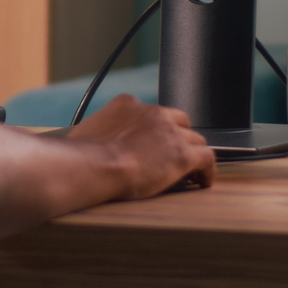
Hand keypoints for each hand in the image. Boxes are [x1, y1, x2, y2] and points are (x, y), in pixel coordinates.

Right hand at [59, 94, 215, 198]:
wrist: (95, 166)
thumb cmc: (83, 156)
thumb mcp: (84, 134)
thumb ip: (92, 134)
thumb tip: (80, 144)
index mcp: (128, 104)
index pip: (151, 113)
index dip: (155, 130)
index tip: (152, 144)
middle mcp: (152, 112)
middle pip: (178, 121)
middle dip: (178, 138)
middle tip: (173, 156)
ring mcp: (170, 132)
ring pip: (194, 140)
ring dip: (192, 154)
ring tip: (190, 172)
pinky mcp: (183, 155)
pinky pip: (207, 158)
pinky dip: (207, 170)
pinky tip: (203, 182)